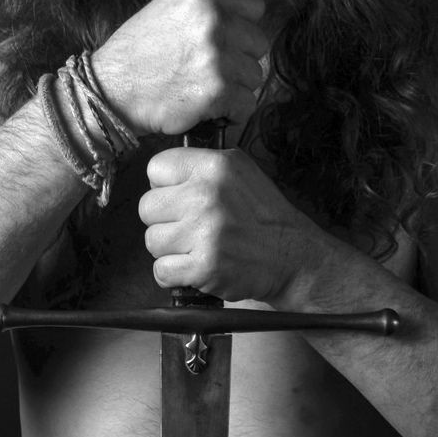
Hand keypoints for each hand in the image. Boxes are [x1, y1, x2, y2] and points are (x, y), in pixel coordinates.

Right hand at [91, 0, 268, 136]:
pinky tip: (209, 107)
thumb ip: (208, 2)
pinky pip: (247, 103)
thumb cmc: (139, 50)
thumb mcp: (168, 5)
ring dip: (235, 86)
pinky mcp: (218, 90)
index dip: (242, 25)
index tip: (227, 38)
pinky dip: (232, 111)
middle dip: (240, 57)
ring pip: (254, 75)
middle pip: (258, 43)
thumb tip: (244, 8)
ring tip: (204, 86)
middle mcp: (214, 20)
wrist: (111, 90)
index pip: (255, 7)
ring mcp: (217, 56)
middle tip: (210, 66)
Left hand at [139, 147, 322, 302]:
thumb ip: (200, 163)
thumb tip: (162, 172)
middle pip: (147, 207)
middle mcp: (207, 195)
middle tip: (188, 225)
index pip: (155, 168)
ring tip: (195, 246)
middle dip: (164, 219)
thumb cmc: (261, 213)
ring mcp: (204, 232)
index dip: (164, 185)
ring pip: (151, 240)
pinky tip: (194, 265)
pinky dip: (174, 273)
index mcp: (214, 166)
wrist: (290, 255)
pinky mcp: (204, 266)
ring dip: (169, 248)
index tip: (179, 196)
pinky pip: (161, 270)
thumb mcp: (239, 169)